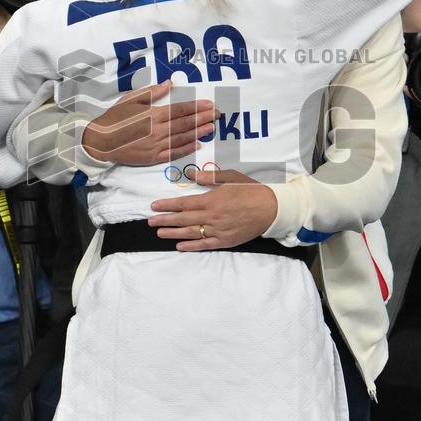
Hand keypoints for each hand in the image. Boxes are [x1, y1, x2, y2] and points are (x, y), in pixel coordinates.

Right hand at [82, 80, 217, 163]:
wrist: (100, 142)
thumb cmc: (114, 118)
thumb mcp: (131, 100)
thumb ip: (151, 93)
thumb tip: (169, 83)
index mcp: (152, 115)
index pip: (179, 110)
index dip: (196, 107)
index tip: (209, 104)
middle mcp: (156, 131)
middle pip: (185, 124)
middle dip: (203, 118)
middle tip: (217, 114)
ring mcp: (155, 146)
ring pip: (182, 138)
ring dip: (199, 133)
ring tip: (212, 127)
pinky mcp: (152, 158)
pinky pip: (173, 153)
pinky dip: (186, 149)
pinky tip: (197, 144)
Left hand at [148, 169, 276, 250]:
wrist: (270, 208)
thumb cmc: (250, 190)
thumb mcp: (230, 178)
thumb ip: (209, 178)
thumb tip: (192, 174)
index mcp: (211, 199)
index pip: (183, 203)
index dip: (167, 205)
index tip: (154, 206)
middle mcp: (212, 216)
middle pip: (183, 219)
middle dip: (164, 220)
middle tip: (150, 221)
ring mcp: (218, 230)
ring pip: (191, 232)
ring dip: (173, 233)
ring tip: (159, 233)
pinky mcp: (226, 241)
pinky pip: (205, 245)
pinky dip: (191, 246)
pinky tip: (179, 245)